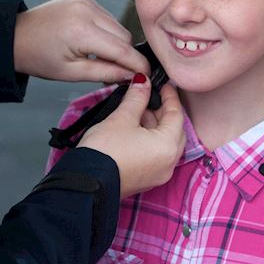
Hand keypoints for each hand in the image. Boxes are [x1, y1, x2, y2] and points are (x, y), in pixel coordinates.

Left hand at [14, 0, 149, 82]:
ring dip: (114, 42)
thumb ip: (105, 73)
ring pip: (117, 25)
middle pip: (123, 36)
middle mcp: (87, 10)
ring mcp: (86, 0)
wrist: (15, 36)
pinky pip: (106, 16)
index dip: (137, 65)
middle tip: (114, 73)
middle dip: (123, 55)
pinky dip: (104, 30)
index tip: (146, 77)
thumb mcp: (71, 73)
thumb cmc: (38, 57)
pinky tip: (90, 41)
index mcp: (82, 31)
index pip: (122, 49)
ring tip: (96, 56)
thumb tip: (132, 77)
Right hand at [78, 76, 185, 197]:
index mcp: (168, 146)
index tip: (163, 85)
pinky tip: (134, 130)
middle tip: (150, 97)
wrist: (87, 182)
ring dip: (155, 126)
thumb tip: (143, 82)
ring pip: (165, 143)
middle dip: (163, 112)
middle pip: (174, 130)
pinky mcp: (146, 180)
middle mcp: (169, 163)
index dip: (170, 96)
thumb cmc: (105, 151)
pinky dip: (150, 140)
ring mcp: (158, 174)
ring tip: (136, 111)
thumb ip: (137, 97)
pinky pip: (156, 155)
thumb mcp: (122, 117)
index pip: (177, 115)